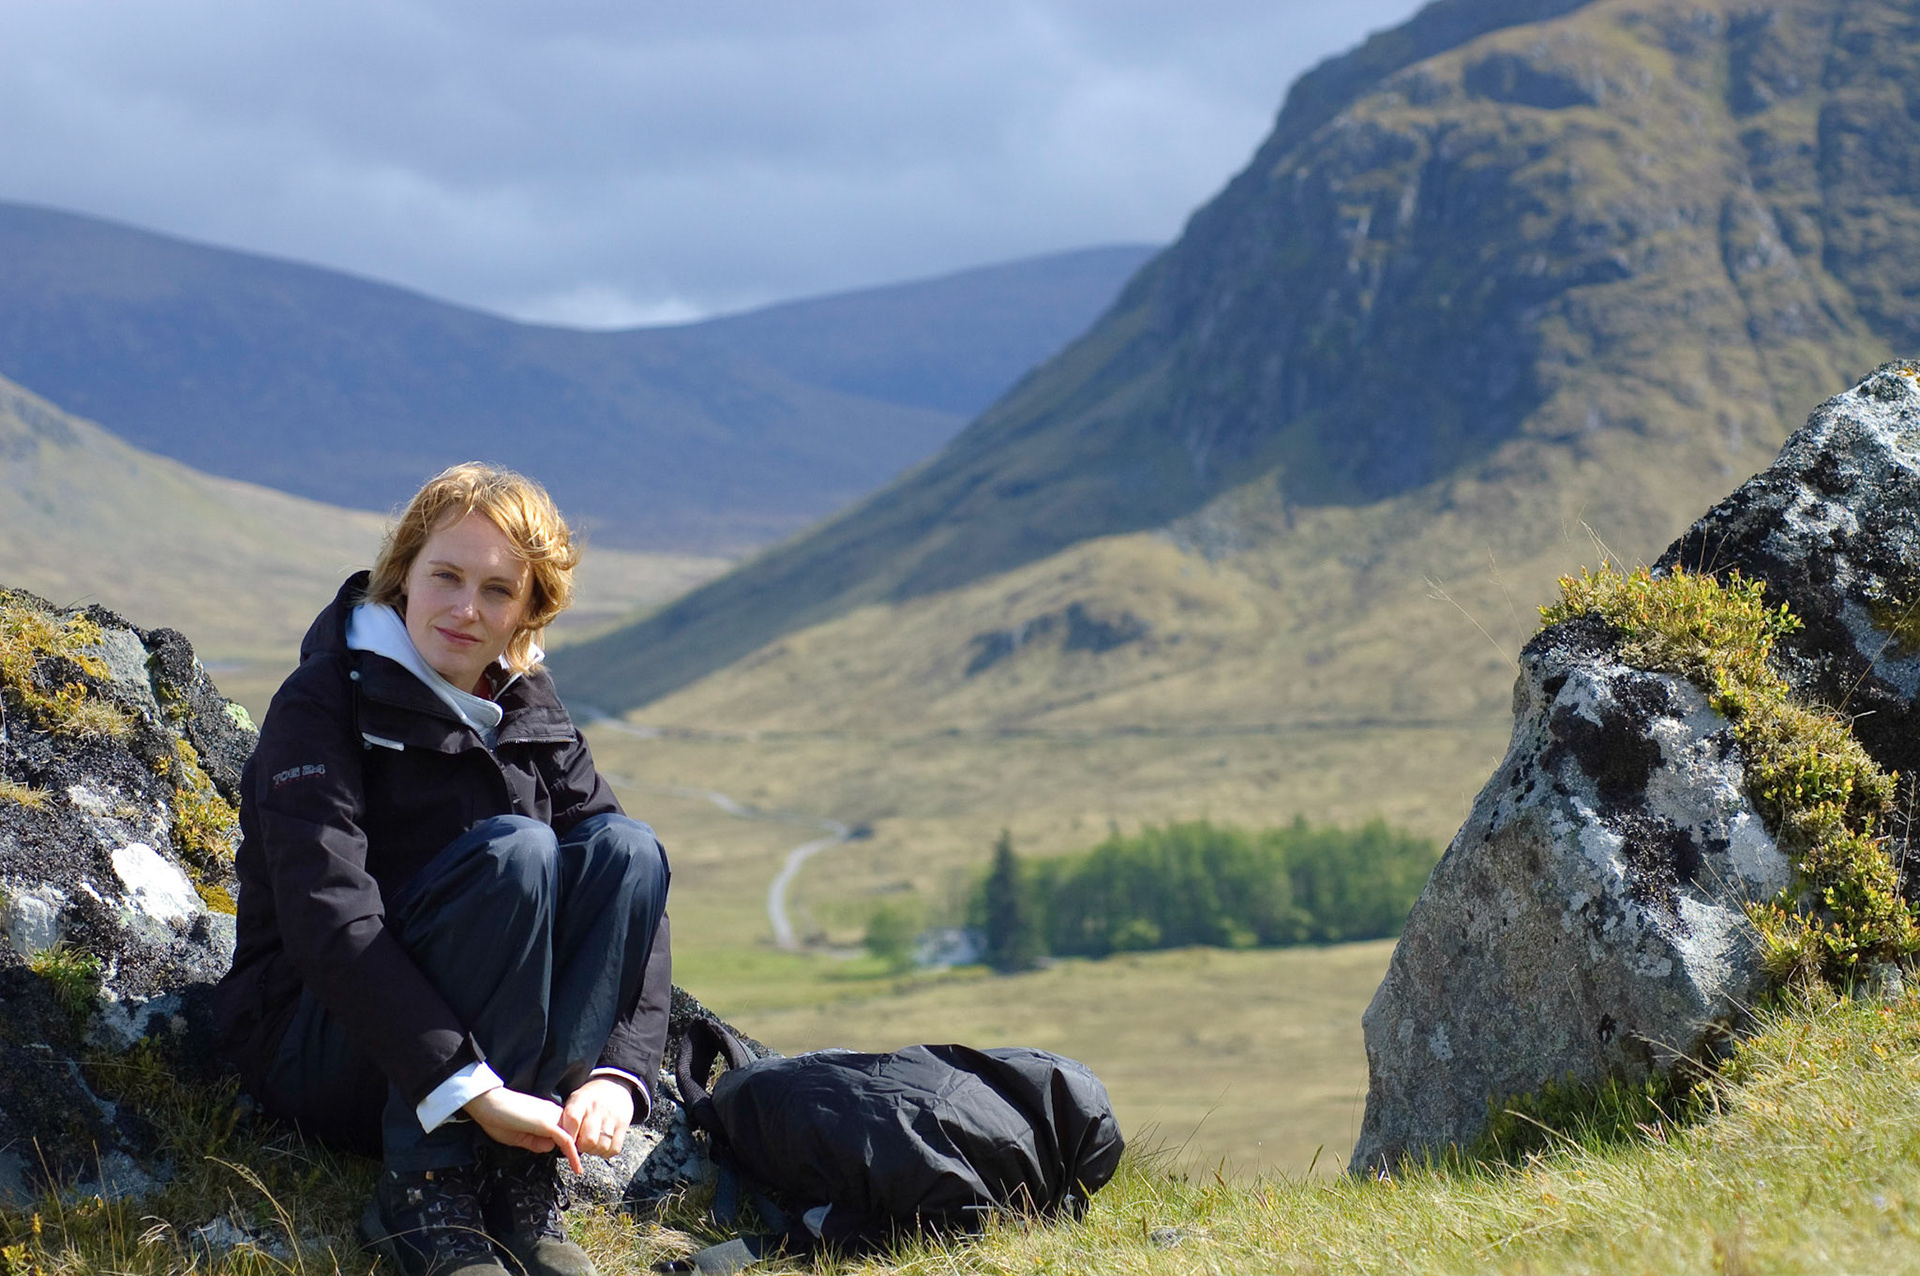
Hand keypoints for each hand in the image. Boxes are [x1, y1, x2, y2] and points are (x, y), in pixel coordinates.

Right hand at [463, 1087, 583, 1174]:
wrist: (487, 1102)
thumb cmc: (498, 1118)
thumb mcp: (518, 1137)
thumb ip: (535, 1143)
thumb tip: (550, 1148)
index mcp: (545, 1114)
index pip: (564, 1131)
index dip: (568, 1146)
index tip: (572, 1160)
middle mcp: (552, 1113)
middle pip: (571, 1134)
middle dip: (573, 1150)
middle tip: (577, 1168)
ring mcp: (551, 1117)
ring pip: (572, 1136)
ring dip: (575, 1153)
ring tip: (577, 1169)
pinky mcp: (546, 1124)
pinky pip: (565, 1140)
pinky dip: (572, 1154)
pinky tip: (576, 1167)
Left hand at [561, 1077, 635, 1159]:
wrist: (614, 1085)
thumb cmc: (589, 1098)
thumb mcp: (574, 1100)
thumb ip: (565, 1118)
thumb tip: (556, 1140)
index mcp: (581, 1101)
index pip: (573, 1120)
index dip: (569, 1136)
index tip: (565, 1142)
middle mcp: (598, 1109)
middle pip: (589, 1140)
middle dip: (582, 1147)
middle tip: (580, 1143)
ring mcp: (612, 1117)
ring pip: (602, 1147)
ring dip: (593, 1151)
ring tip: (591, 1144)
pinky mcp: (623, 1125)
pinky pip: (614, 1149)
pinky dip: (606, 1152)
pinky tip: (601, 1145)